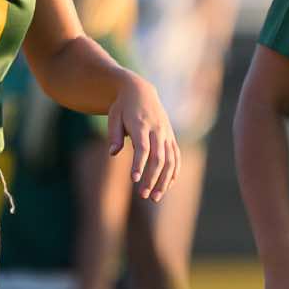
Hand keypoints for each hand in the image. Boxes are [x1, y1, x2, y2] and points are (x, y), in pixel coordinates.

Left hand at [108, 73, 177, 201]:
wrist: (140, 90)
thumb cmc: (123, 106)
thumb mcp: (113, 116)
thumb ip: (114, 134)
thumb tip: (112, 152)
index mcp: (141, 124)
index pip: (143, 148)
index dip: (139, 164)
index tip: (134, 180)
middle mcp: (157, 130)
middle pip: (158, 158)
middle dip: (152, 178)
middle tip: (143, 195)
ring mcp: (166, 134)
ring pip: (170, 160)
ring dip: (164, 181)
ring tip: (155, 197)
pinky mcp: (170, 137)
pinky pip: (176, 157)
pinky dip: (174, 172)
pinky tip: (167, 186)